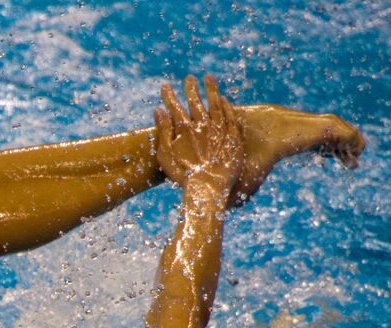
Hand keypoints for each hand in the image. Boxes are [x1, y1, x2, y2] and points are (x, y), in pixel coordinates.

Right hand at [154, 74, 243, 190]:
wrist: (208, 187)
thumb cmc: (183, 174)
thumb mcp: (166, 154)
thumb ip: (163, 131)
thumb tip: (158, 111)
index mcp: (184, 128)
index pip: (174, 106)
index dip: (169, 95)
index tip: (165, 86)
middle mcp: (203, 124)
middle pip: (196, 100)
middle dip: (191, 88)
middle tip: (189, 77)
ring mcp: (219, 129)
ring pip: (215, 103)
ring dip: (211, 89)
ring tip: (208, 78)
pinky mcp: (232, 136)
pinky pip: (230, 116)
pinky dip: (226, 106)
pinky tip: (223, 100)